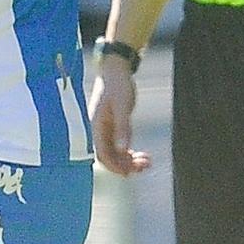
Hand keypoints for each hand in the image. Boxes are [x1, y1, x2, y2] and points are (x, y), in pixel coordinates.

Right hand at [89, 61, 151, 175]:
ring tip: (147, 162)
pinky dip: (130, 152)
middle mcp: (98, 131)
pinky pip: (119, 145)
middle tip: (144, 167)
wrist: (115, 70)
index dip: (115, 166)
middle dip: (125, 165)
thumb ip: (122, 128)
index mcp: (96, 127)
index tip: (129, 173)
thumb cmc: (117, 86)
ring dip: (129, 160)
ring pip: (115, 153)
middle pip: (109, 157)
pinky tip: (142, 155)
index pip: (102, 154)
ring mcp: (106, 130)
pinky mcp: (114, 127)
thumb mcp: (123, 107)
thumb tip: (121, 149)